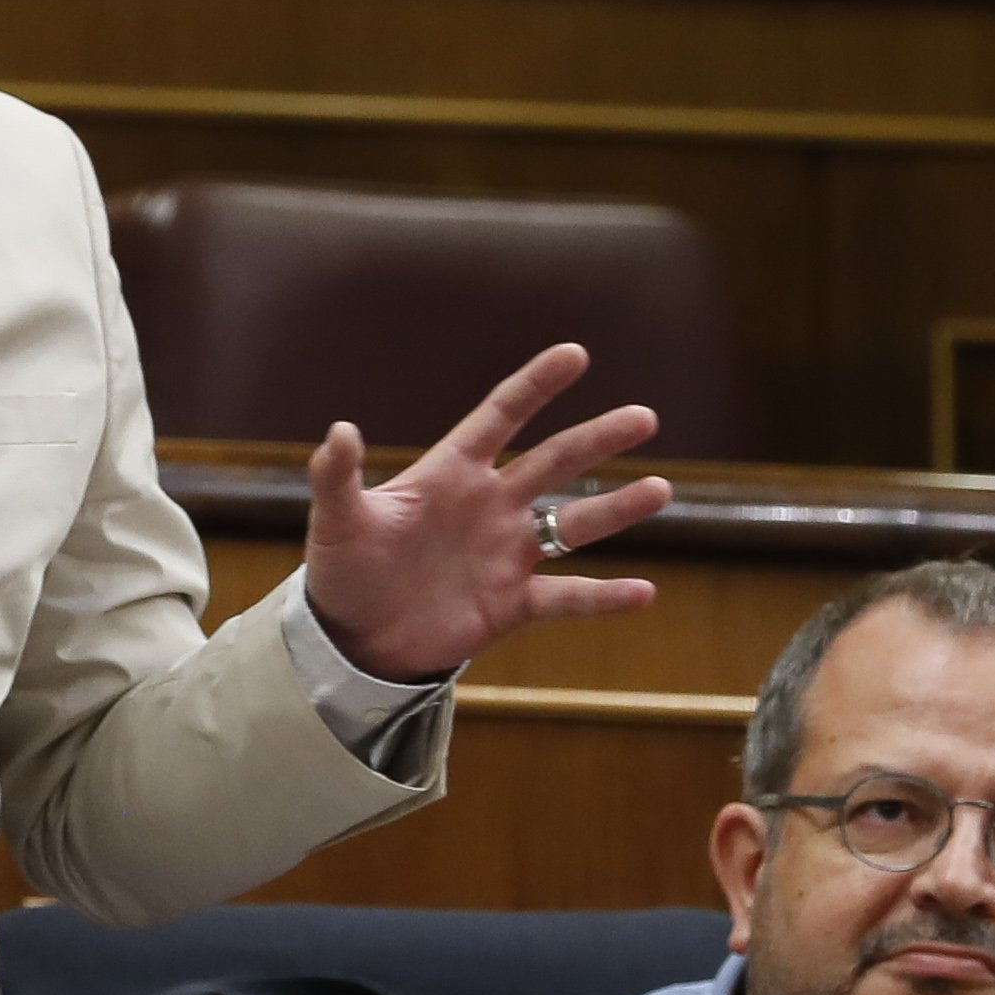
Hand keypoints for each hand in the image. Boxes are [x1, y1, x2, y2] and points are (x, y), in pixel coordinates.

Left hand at [301, 342, 672, 680]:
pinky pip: (567, 598)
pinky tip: (644, 592)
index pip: (500, 418)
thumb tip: (340, 429)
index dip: (535, 386)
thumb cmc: (343, 571)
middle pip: (553, 462)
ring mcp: (506, 555)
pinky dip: (604, 598)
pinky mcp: (512, 604)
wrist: (353, 640)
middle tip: (644, 417)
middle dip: (597, 440)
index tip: (575, 355)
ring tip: (660, 490)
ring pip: (573, 524)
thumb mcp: (335, 522)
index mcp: (450, 474)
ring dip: (616, 509)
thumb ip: (338, 477)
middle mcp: (489, 506)